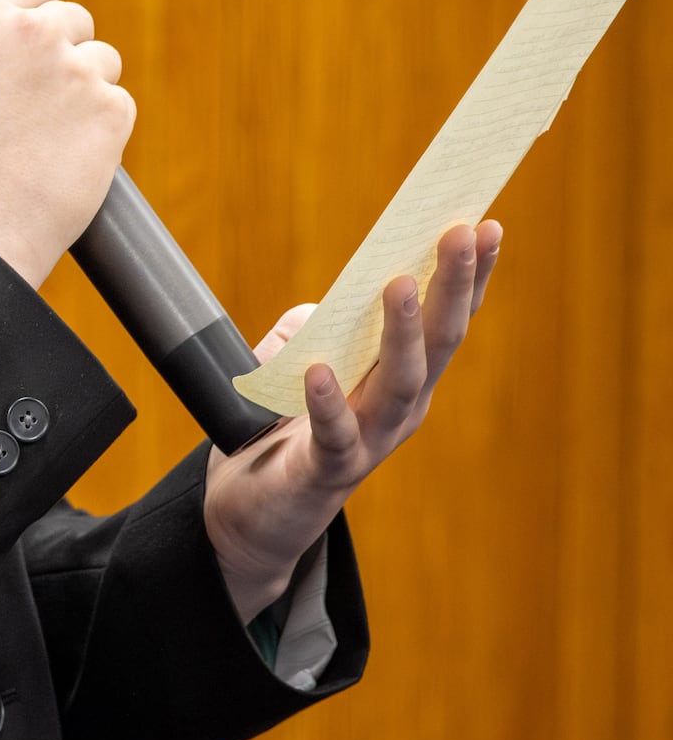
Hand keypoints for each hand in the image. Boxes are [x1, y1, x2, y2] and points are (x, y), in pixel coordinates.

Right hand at [0, 0, 134, 289]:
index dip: (37, 7)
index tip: (34, 33)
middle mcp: (34, 31)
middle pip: (75, 18)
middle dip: (62, 51)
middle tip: (38, 99)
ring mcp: (78, 70)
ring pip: (101, 61)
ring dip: (84, 88)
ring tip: (49, 135)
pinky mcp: (113, 111)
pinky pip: (118, 105)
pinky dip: (100, 129)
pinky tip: (66, 156)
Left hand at [203, 221, 502, 620]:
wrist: (254, 514)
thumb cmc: (281, 428)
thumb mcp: (297, 363)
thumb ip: (312, 329)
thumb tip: (322, 309)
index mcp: (404, 379)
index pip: (446, 320)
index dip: (471, 276)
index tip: (486, 224)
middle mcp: (401, 409)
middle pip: (438, 342)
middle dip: (453, 285)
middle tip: (461, 232)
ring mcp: (370, 442)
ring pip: (400, 384)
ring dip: (402, 331)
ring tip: (398, 283)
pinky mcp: (325, 471)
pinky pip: (333, 435)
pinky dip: (327, 403)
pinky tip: (318, 371)